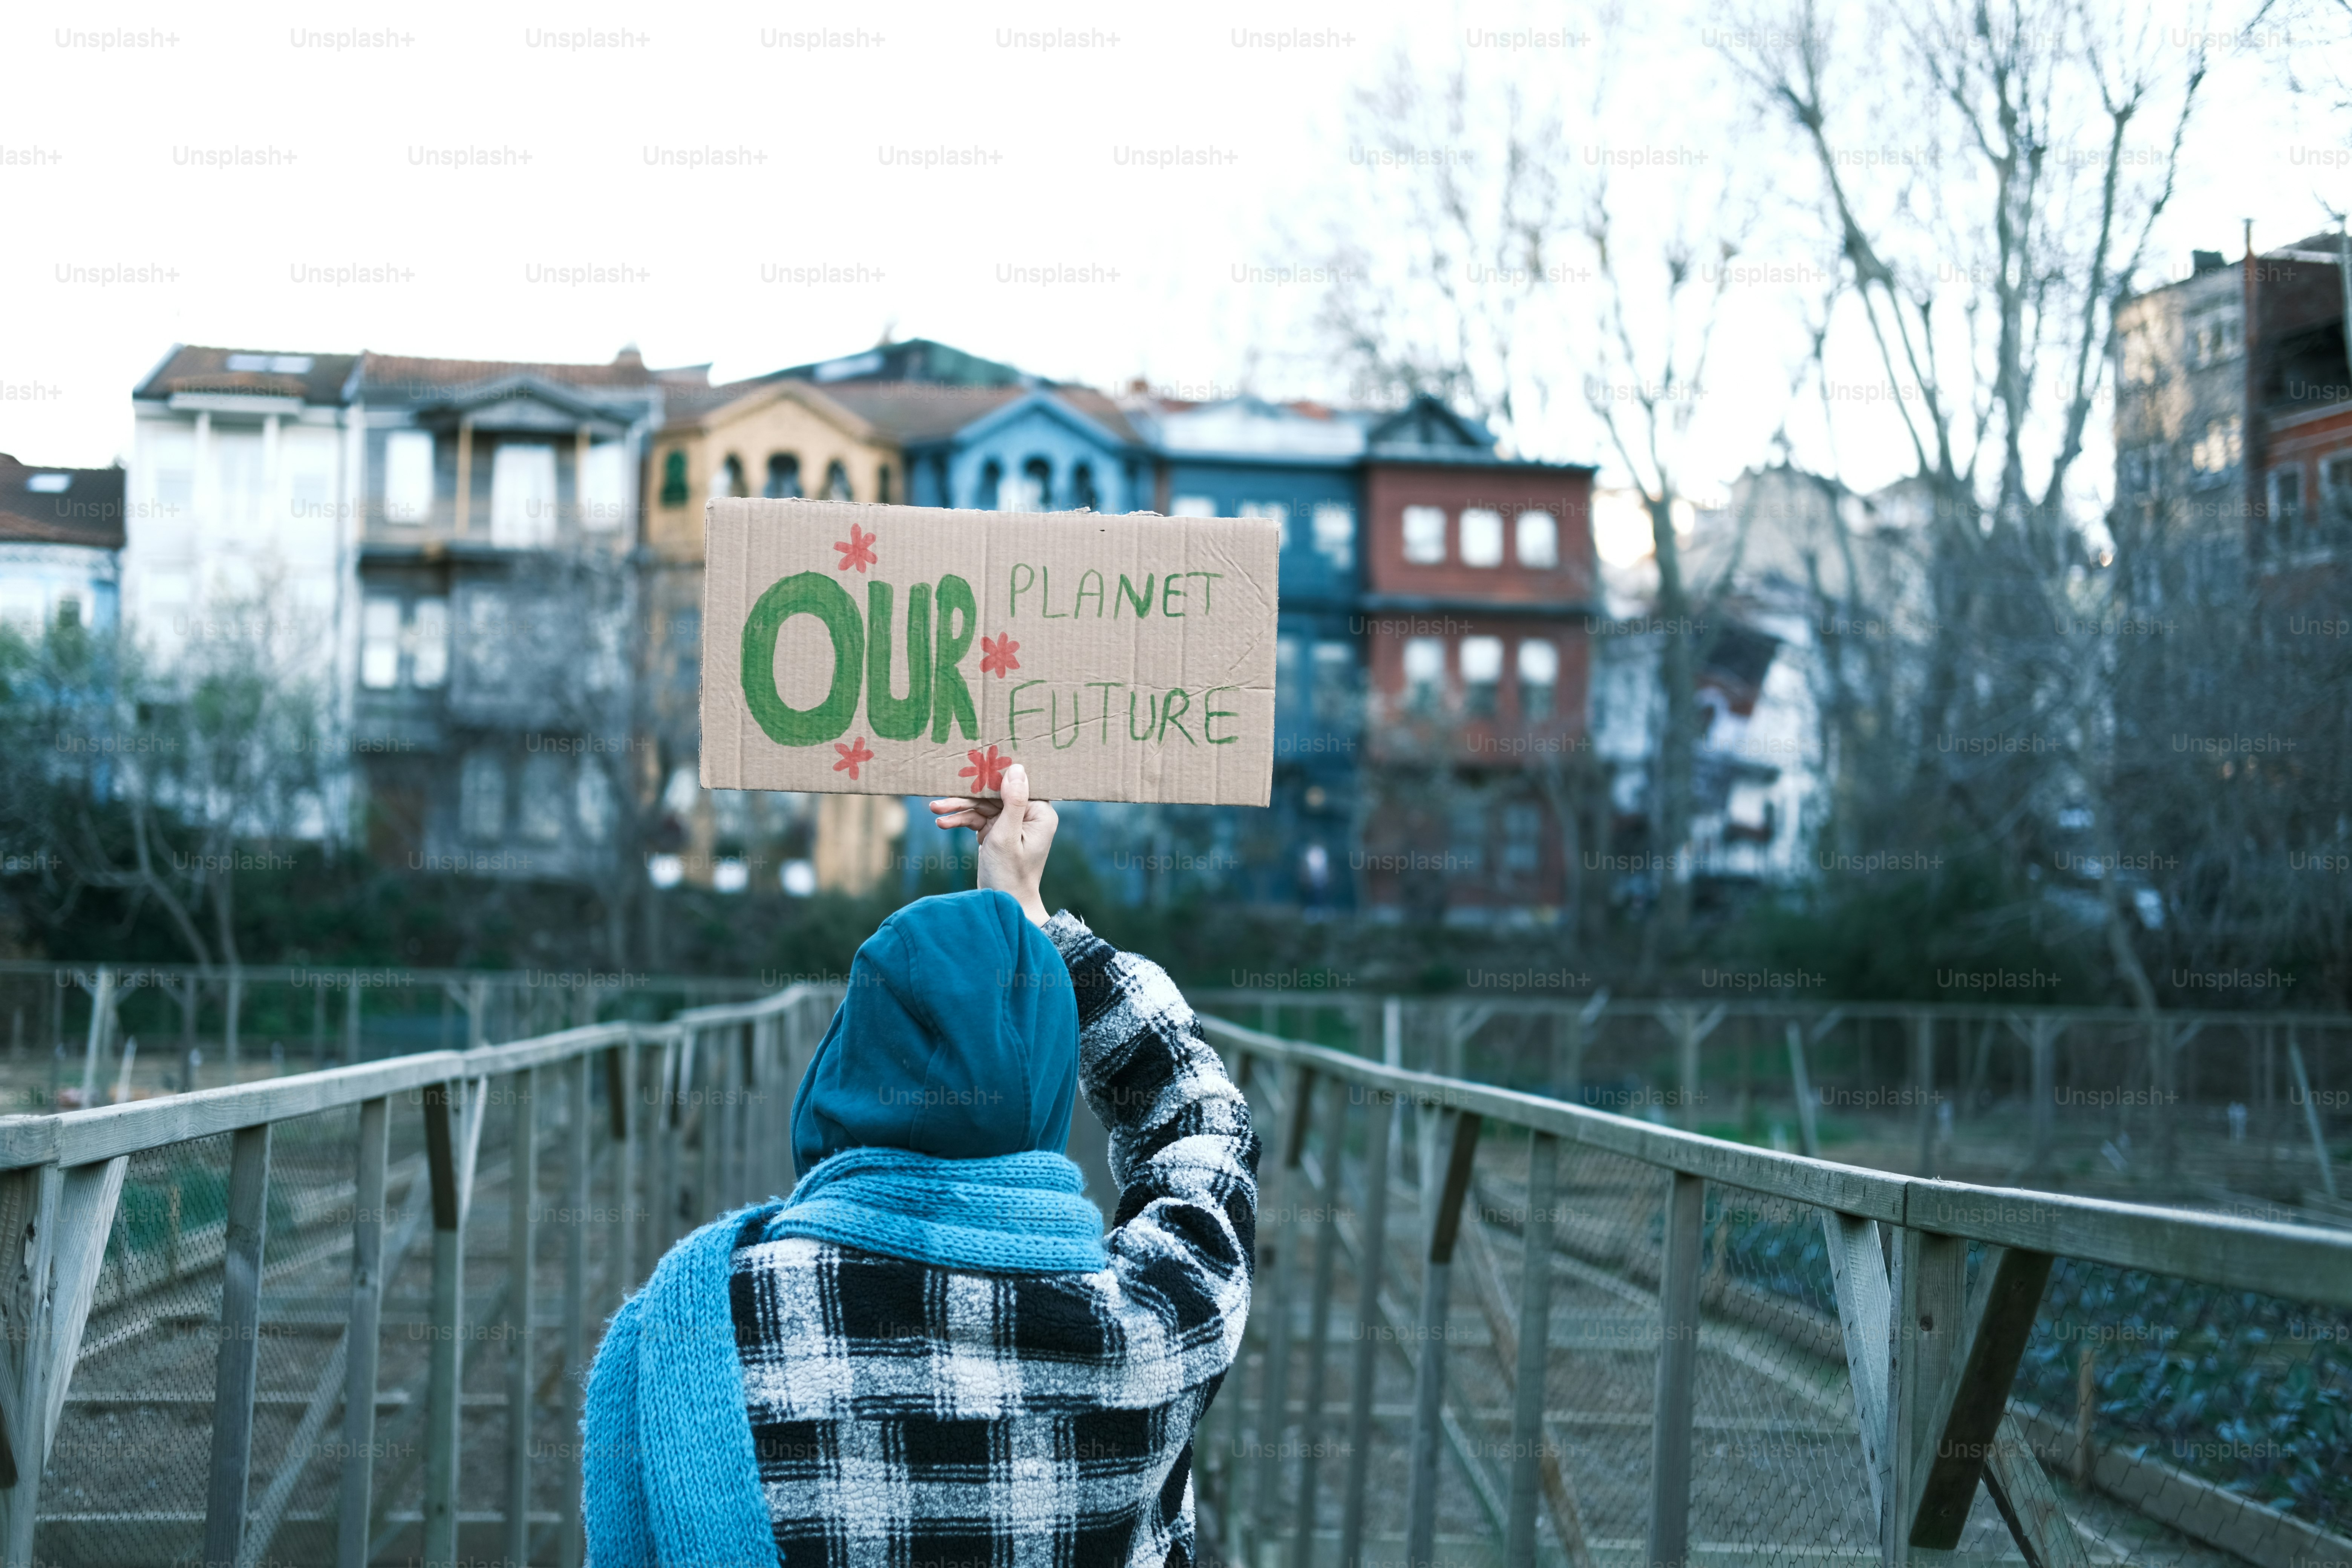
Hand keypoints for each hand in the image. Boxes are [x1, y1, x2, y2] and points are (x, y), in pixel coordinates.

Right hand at [929, 762, 1055, 925]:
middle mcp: (1027, 815)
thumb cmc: (1010, 874)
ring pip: (982, 807)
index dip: (992, 776)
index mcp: (1039, 813)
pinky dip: (961, 821)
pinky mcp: (997, 832)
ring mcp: (1011, 824)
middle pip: (993, 795)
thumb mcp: (1007, 836)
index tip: (970, 768)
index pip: (1014, 784)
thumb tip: (1017, 767)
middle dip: (966, 797)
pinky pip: (978, 819)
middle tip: (940, 798)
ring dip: (958, 809)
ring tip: (935, 810)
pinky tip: (943, 823)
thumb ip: (1012, 801)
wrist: (1006, 904)